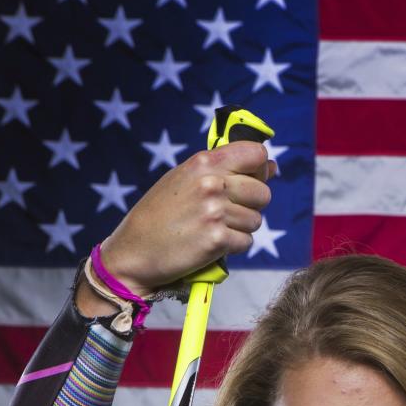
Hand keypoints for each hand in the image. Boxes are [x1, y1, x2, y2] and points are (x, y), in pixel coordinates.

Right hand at [100, 141, 274, 293]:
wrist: (133, 251)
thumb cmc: (159, 215)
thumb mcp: (184, 179)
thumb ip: (225, 169)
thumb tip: (272, 166)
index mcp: (203, 162)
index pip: (256, 154)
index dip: (259, 169)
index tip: (249, 179)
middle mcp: (212, 184)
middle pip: (262, 192)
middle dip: (250, 205)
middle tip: (223, 213)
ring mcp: (215, 212)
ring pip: (256, 220)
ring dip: (239, 228)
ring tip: (211, 229)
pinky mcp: (218, 240)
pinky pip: (246, 242)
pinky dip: (232, 247)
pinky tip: (209, 244)